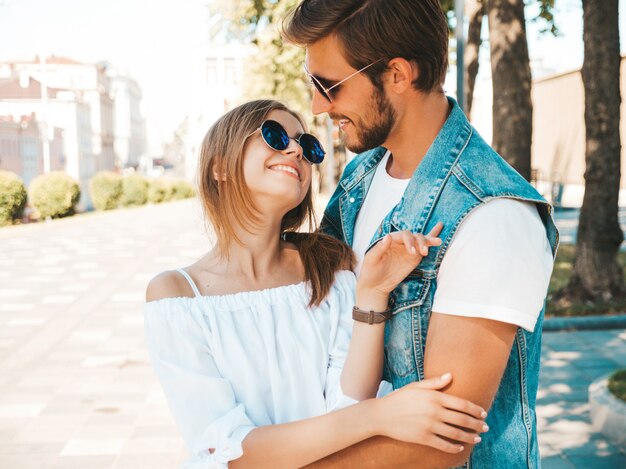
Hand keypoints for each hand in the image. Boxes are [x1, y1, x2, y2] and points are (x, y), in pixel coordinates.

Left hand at [357, 223, 442, 296]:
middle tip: (423, 252)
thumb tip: (388, 236)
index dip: (410, 241)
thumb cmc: (370, 271)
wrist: (375, 285)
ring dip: (428, 241)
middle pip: (415, 236)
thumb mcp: (371, 260)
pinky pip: (423, 248)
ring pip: (421, 240)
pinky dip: (431, 241)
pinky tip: (438, 239)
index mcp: (390, 240)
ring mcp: (408, 250)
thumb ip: (379, 248)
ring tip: (438, 242)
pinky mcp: (413, 258)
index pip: (404, 235)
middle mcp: (400, 243)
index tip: (412, 252)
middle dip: (421, 242)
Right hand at [372, 373, 488, 452]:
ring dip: (470, 436)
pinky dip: (454, 447)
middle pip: (462, 419)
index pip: (462, 404)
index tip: (483, 413)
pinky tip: (460, 447)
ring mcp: (430, 425)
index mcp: (435, 397)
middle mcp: (435, 411)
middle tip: (485, 427)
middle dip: (477, 424)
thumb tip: (451, 375)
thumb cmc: (399, 398)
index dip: (475, 409)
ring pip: (456, 433)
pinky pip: (444, 444)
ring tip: (477, 438)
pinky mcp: (424, 438)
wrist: (382, 414)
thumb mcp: (416, 386)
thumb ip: (435, 382)